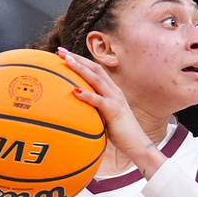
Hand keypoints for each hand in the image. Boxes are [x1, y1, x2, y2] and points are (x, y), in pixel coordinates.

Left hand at [57, 48, 162, 176]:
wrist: (137, 144)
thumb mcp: (104, 117)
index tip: (64, 54)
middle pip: (95, 68)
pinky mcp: (115, 111)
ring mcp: (115, 99)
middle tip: (60, 51)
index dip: (80, 60)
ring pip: (96, 79)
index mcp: (111, 91)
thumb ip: (94, 110)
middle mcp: (114, 91)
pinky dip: (87, 95)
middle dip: (77, 58)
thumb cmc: (120, 133)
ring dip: (81, 68)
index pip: (95, 70)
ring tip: (66, 61)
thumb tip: (77, 109)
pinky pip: (99, 101)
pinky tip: (75, 91)